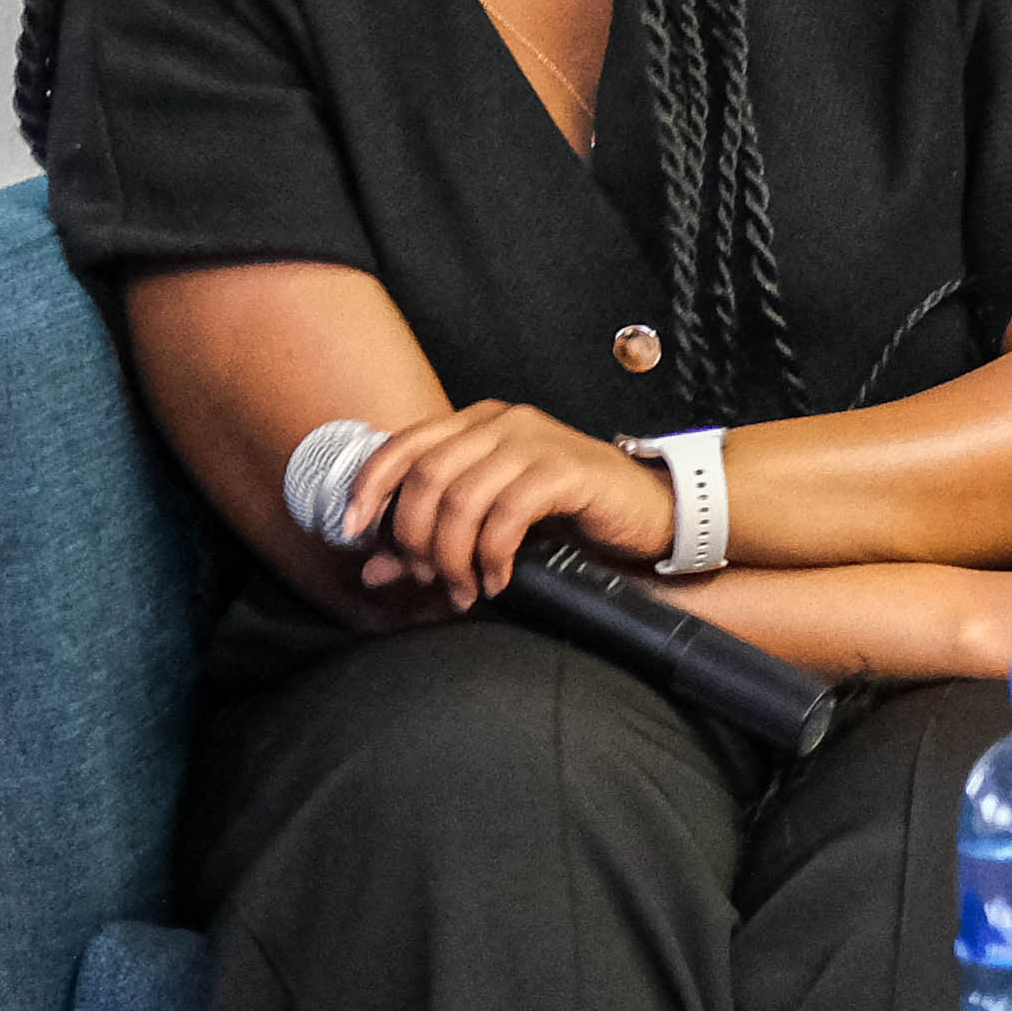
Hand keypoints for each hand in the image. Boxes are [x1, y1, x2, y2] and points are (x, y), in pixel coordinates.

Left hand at [343, 398, 675, 603]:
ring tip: (464, 588)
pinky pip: (507, 514)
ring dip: (453, 554)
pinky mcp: (565, 470)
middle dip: (414, 537)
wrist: (658, 510)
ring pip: (461, 498)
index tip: (353, 533)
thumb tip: (375, 571)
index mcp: (478, 423)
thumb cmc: (576, 516)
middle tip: (429, 578)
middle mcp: (502, 422)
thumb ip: (436, 540)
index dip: (369, 489)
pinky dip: (493, 555)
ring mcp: (535, 441)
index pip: (402, 446)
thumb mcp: (497, 523)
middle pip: (426, 477)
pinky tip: (498, 580)